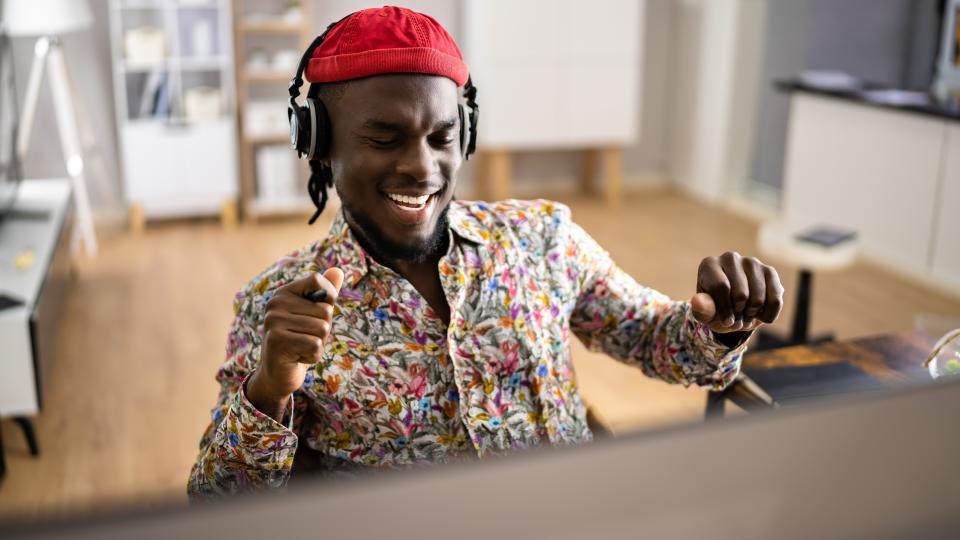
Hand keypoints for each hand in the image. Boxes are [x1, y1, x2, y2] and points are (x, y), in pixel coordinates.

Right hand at [247, 268, 343, 419]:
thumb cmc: (299, 341)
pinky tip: (298, 357)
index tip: (317, 314)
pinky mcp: (277, 341)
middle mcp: (275, 304)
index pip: (317, 280)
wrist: (278, 374)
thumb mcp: (313, 315)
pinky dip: (313, 356)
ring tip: (301, 347)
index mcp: (283, 293)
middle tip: (304, 338)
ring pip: (322, 329)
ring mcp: (273, 322)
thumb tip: (338, 270)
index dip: (328, 298)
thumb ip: (325, 294)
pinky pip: (315, 345)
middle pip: (325, 310)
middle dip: (323, 330)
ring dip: (318, 344)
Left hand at [689, 251, 783, 333]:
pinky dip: (768, 314)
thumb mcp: (706, 314)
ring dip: (752, 315)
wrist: (733, 310)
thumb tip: (697, 302)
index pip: (721, 287)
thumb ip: (702, 309)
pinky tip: (760, 315)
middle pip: (740, 294)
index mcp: (709, 265)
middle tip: (735, 318)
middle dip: (739, 313)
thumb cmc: (715, 309)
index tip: (725, 321)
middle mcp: (730, 258)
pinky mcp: (769, 271)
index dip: (725, 310)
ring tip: (744, 316)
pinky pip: (775, 298)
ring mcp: (751, 262)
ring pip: (758, 298)